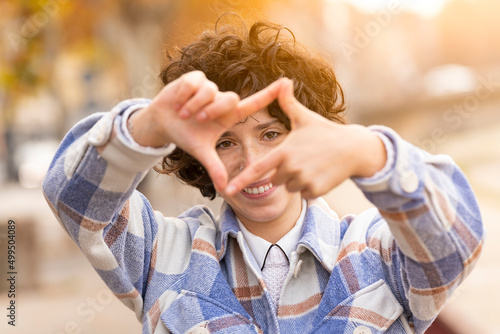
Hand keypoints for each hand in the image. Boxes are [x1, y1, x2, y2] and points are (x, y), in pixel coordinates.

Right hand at [130, 71, 286, 190]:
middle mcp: (222, 100)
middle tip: (197, 120)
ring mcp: (209, 88)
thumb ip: (215, 167)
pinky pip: (195, 83)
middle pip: (230, 98)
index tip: (287, 82)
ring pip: (210, 91)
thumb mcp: (201, 152)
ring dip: (194, 105)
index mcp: (228, 116)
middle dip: (212, 111)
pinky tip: (178, 102)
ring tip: (183, 114)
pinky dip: (184, 95)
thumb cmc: (185, 135)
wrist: (161, 123)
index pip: (252, 104)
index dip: (269, 94)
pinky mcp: (195, 78)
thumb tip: (224, 188)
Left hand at [225, 79, 386, 198]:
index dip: (241, 180)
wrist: (353, 148)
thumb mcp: (304, 117)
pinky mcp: (315, 190)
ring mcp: (303, 180)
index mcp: (283, 151)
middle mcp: (291, 167)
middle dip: (284, 172)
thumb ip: (287, 103)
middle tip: (301, 159)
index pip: (257, 169)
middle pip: (275, 179)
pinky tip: (320, 174)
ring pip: (290, 187)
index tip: (229, 189)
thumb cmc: (326, 132)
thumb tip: (283, 80)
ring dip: (298, 180)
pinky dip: (310, 187)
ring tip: (312, 165)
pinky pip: (304, 194)